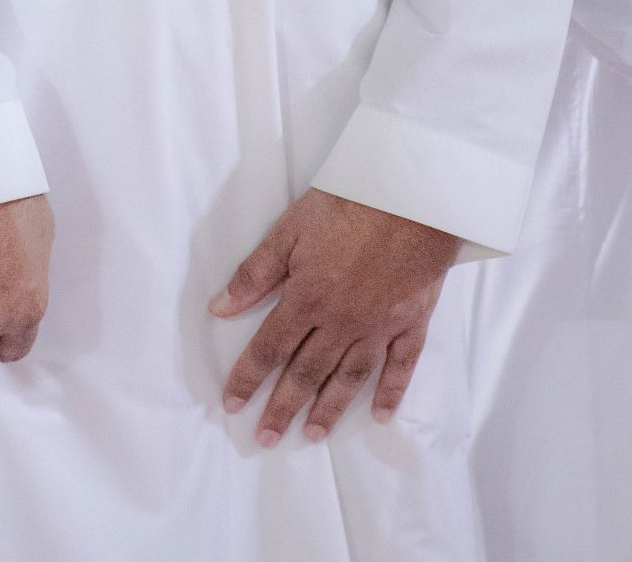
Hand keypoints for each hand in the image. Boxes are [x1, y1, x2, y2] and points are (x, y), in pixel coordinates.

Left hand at [213, 189, 458, 445]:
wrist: (411, 194)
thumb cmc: (349, 202)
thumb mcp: (290, 229)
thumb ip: (256, 273)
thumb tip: (219, 307)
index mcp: (308, 298)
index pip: (270, 347)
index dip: (248, 377)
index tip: (232, 404)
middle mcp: (341, 322)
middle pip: (306, 373)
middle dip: (282, 407)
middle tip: (266, 438)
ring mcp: (379, 326)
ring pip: (349, 378)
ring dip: (329, 409)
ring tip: (312, 434)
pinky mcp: (411, 321)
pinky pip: (401, 366)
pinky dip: (390, 392)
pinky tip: (380, 414)